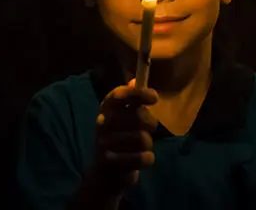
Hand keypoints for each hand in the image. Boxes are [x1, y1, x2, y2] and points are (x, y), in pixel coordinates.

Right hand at [87, 80, 157, 197]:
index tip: (154, 97)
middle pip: (137, 116)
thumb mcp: (123, 119)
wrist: (106, 174)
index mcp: (105, 108)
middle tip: (150, 128)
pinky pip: (142, 157)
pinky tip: (143, 159)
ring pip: (142, 138)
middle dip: (151, 123)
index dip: (138, 94)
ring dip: (148, 144)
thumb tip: (135, 80)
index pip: (119, 95)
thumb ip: (131, 101)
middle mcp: (101, 123)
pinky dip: (148, 159)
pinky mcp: (110, 161)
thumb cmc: (120, 140)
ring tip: (142, 147)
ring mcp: (103, 142)